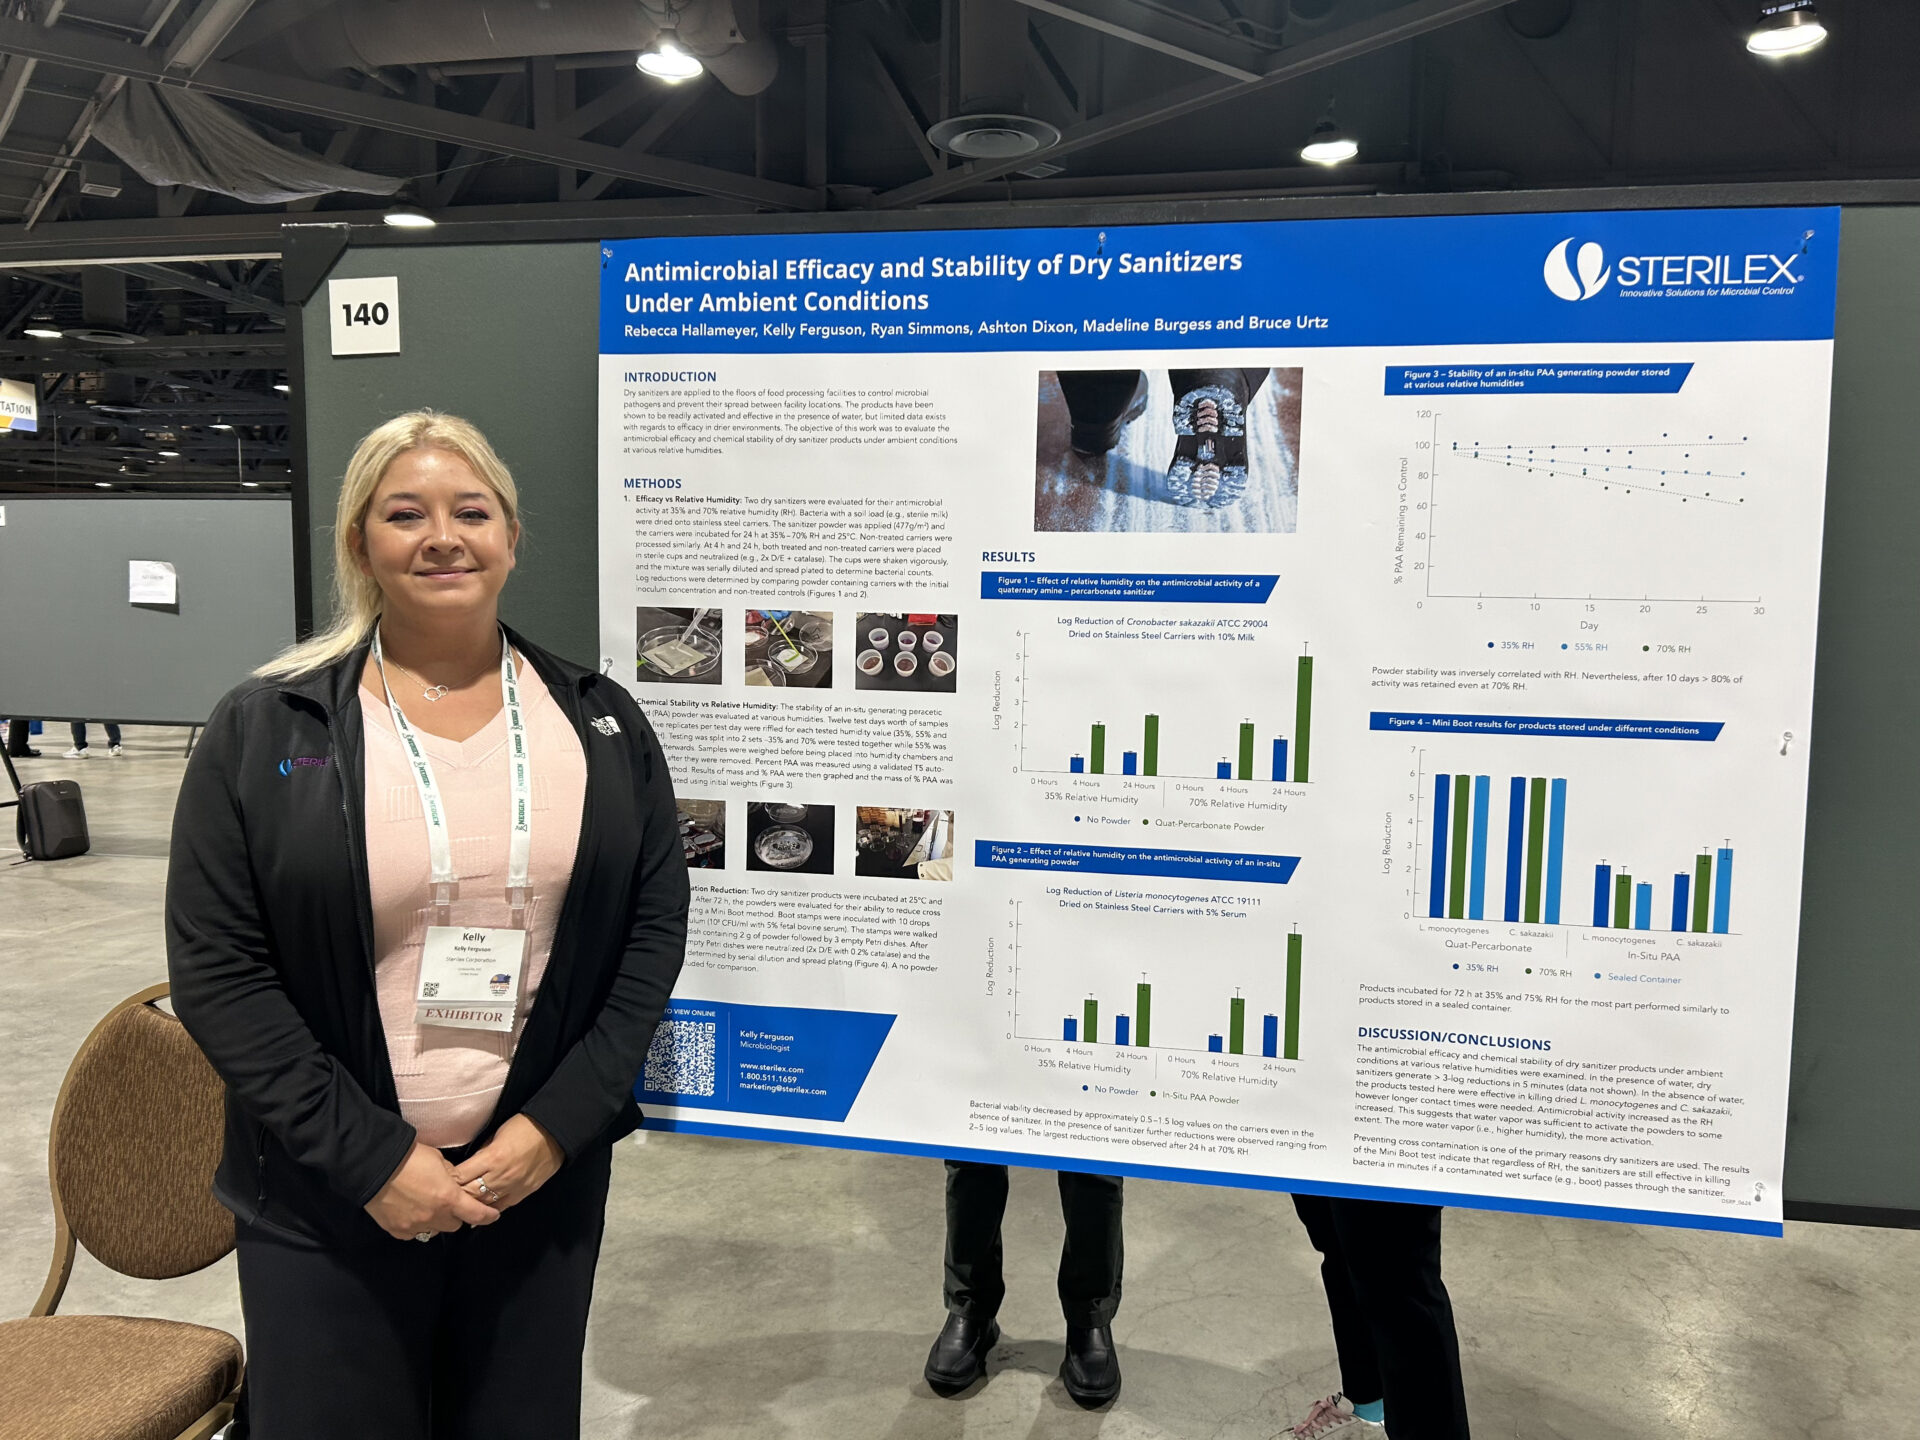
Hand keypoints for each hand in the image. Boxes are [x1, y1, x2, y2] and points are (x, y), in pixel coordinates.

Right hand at [365, 1142, 501, 1240]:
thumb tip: (453, 1182)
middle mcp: (434, 1216)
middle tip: (448, 1203)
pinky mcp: (396, 1230)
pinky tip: (410, 1213)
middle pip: (454, 1225)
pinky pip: (413, 1234)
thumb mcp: (438, 1160)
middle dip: (455, 1215)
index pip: (476, 1214)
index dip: (487, 1216)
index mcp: (449, 1198)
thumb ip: (450, 1176)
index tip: (493, 1215)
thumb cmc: (410, 1157)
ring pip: (433, 1231)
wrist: (375, 1165)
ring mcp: (414, 1226)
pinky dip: (415, 1226)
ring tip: (426, 1207)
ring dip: (435, 1221)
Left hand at [451, 1114, 563, 1212]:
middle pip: (469, 1194)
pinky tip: (476, 1214)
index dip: (447, 1180)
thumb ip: (481, 1154)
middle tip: (441, 1197)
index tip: (437, 1181)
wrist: (555, 1133)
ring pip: (483, 1205)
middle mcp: (501, 1176)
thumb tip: (466, 1167)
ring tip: (455, 1207)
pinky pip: (500, 1208)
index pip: (461, 1176)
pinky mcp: (522, 1194)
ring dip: (469, 1205)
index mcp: (493, 1157)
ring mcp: (513, 1187)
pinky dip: (487, 1210)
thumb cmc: (524, 1128)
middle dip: (454, 1195)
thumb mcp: (496, 1135)